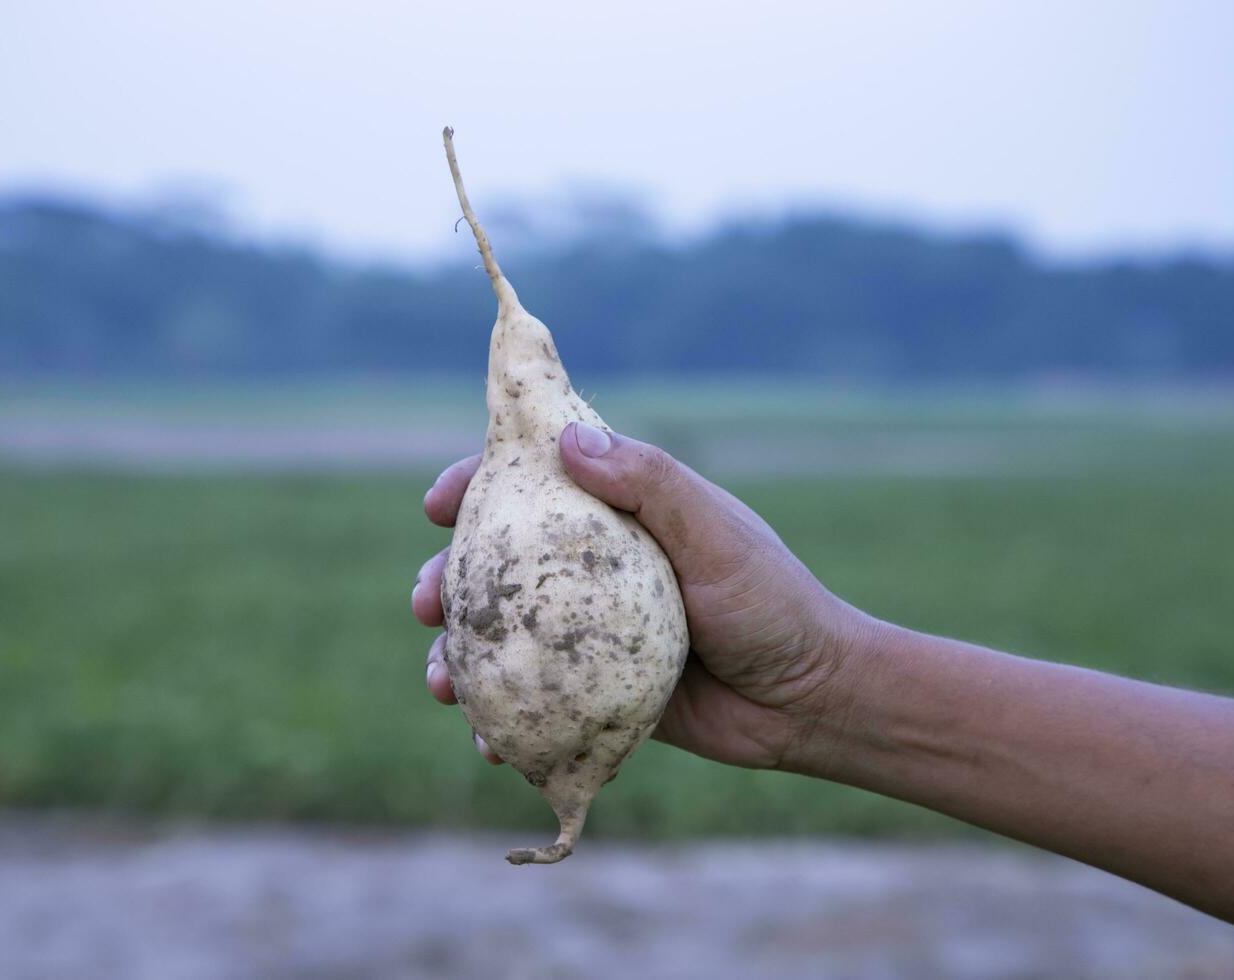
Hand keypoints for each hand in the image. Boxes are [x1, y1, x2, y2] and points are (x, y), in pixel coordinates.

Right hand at [412, 421, 869, 769]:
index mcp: (617, 515)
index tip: (437, 503)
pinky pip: (529, 701)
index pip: (531, 486)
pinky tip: (487, 740)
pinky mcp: (591, 694)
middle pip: (495, 565)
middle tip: (424, 601)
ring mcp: (587, 635)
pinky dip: (498, 719)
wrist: (809, 702)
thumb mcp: (717, 534)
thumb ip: (651, 483)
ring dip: (457, 654)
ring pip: (500, 637)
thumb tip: (567, 441)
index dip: (475, 486)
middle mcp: (592, 571)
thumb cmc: (773, 602)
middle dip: (446, 581)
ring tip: (442, 682)